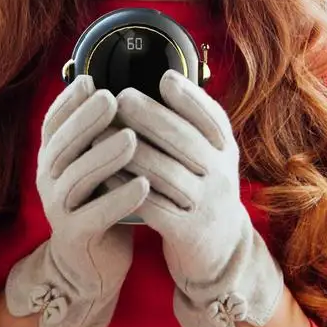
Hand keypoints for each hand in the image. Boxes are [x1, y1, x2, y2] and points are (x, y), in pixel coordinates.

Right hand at [5, 75, 148, 326]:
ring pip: (77, 178)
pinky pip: (95, 215)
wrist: (88, 265)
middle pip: (63, 145)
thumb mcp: (93, 164)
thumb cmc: (98, 201)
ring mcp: (58, 209)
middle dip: (87, 120)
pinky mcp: (75, 236)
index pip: (52, 123)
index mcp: (52, 158)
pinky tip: (142, 184)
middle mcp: (48, 179)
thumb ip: (96, 134)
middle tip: (112, 99)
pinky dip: (119, 199)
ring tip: (131, 138)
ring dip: (104, 156)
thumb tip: (116, 86)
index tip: (90, 80)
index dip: (68, 101)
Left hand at [114, 70, 284, 326]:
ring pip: (165, 173)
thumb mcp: (210, 155)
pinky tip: (105, 176)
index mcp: (225, 150)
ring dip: (130, 152)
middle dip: (152, 116)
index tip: (164, 77)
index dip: (190, 97)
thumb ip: (192, 123)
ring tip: (100, 135)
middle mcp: (222, 174)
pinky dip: (127, 190)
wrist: (220, 250)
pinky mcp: (188, 233)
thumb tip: (164, 77)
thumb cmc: (202, 187)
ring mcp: (207, 205)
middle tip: (121, 98)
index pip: (212, 118)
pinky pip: (153, 207)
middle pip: (185, 140)